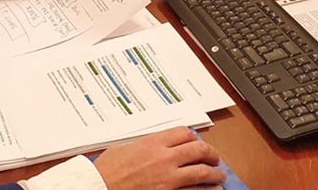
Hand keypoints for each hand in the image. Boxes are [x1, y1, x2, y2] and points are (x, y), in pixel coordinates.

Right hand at [93, 127, 225, 189]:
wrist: (98, 188)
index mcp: (153, 143)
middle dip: (210, 154)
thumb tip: (153, 146)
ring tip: (219, 176)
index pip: (184, 133)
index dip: (194, 137)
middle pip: (198, 150)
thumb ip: (143, 145)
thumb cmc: (105, 171)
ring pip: (202, 173)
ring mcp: (169, 179)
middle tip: (214, 158)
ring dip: (214, 174)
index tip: (197, 142)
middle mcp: (164, 158)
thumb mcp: (123, 148)